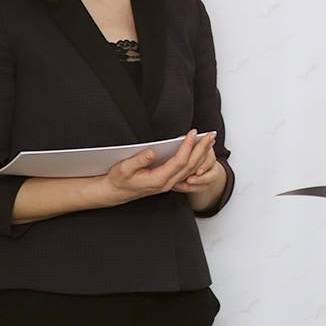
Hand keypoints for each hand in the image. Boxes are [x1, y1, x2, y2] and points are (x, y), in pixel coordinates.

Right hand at [101, 131, 217, 201]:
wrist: (115, 192)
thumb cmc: (118, 180)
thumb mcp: (123, 169)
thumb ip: (137, 161)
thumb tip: (151, 153)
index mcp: (158, 180)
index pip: (179, 162)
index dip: (187, 147)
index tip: (192, 133)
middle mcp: (167, 183)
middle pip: (190, 166)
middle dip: (201, 149)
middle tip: (210, 134)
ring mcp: (169, 184)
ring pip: (191, 169)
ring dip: (202, 154)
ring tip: (210, 140)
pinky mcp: (168, 181)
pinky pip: (186, 171)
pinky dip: (196, 160)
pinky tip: (200, 150)